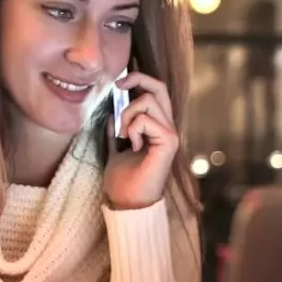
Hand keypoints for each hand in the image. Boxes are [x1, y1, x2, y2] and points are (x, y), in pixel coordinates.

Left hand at [104, 72, 179, 210]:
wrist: (127, 202)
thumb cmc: (122, 181)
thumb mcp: (114, 148)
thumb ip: (116, 131)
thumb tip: (111, 113)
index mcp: (156, 127)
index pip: (156, 91)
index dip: (138, 79)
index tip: (117, 84)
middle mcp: (167, 127)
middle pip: (159, 87)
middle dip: (137, 79)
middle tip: (117, 86)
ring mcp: (170, 134)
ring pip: (148, 100)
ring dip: (127, 114)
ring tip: (123, 135)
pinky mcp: (169, 142)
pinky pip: (146, 120)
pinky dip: (132, 129)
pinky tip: (132, 146)